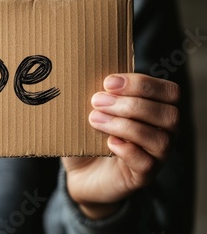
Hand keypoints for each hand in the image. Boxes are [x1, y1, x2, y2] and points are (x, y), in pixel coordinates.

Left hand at [62, 73, 178, 218]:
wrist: (79, 172)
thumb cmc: (87, 135)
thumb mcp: (90, 110)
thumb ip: (97, 93)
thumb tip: (84, 70)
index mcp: (157, 109)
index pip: (169, 92)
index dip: (143, 84)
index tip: (108, 82)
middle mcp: (164, 133)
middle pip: (169, 114)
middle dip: (131, 105)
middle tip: (97, 101)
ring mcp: (156, 157)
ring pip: (160, 139)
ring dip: (125, 125)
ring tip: (94, 119)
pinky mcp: (142, 177)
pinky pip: (147, 164)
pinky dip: (128, 150)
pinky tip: (108, 143)